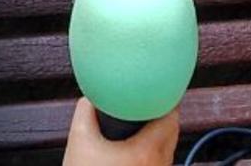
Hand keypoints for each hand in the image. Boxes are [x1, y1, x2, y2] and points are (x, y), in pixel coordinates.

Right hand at [62, 98, 179, 165]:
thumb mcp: (79, 140)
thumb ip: (86, 112)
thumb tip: (92, 100)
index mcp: (147, 152)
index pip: (171, 117)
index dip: (165, 100)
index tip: (157, 92)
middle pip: (171, 133)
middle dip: (159, 117)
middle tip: (144, 107)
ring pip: (166, 150)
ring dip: (156, 137)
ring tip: (138, 128)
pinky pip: (158, 164)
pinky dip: (151, 154)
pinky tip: (133, 151)